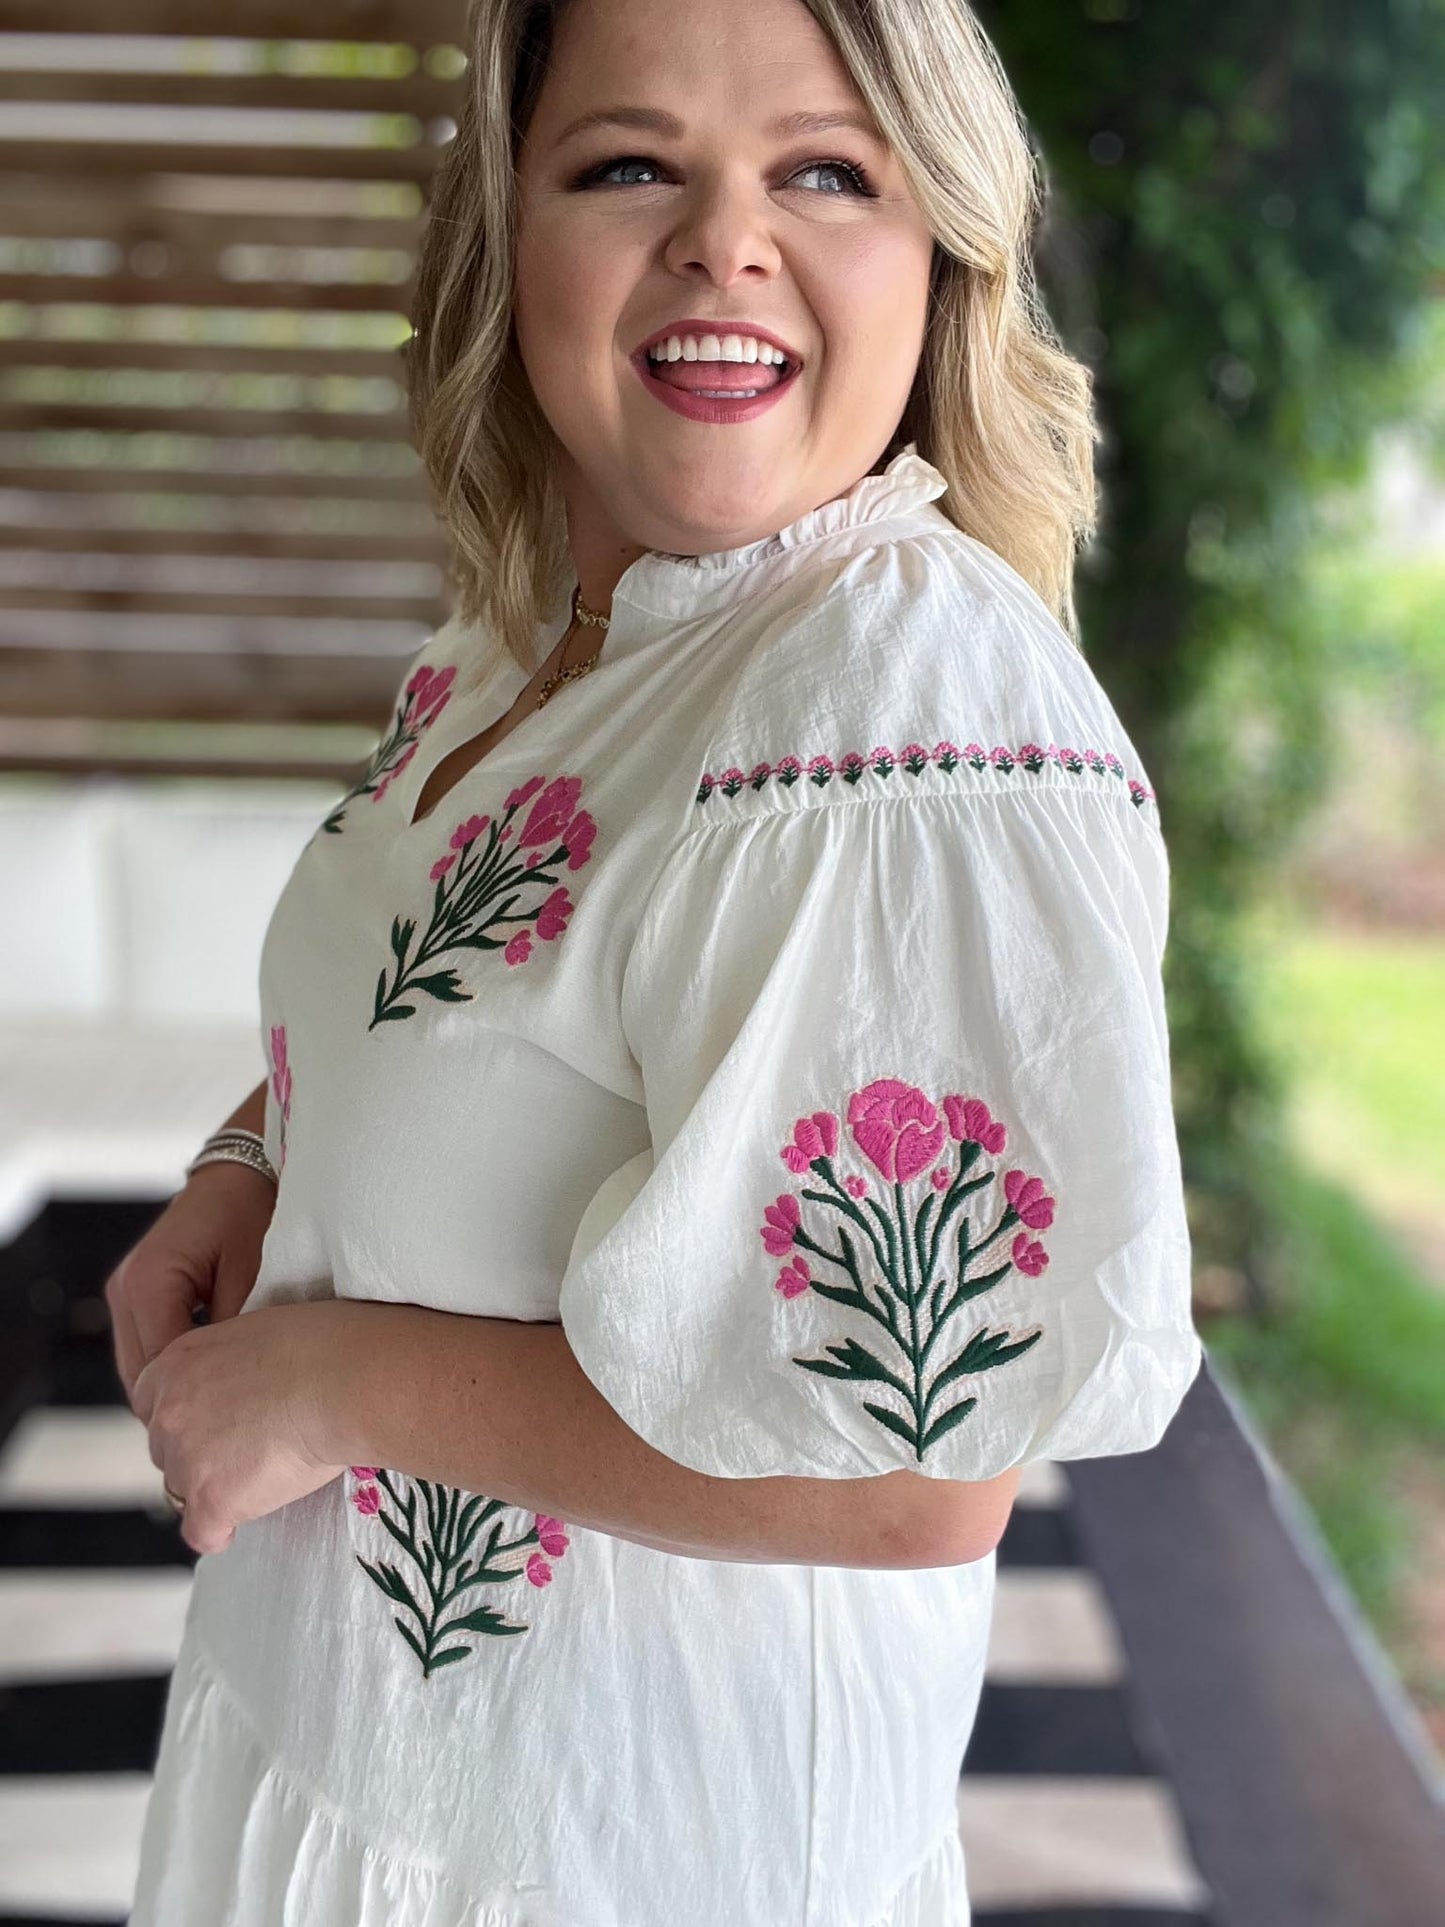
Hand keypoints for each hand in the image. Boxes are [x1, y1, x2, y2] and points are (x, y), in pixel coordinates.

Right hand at [105, 1161, 276, 1405]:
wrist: (241, 1175)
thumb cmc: (252, 1215)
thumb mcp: (252, 1273)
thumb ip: (234, 1330)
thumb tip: (232, 1386)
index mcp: (148, 1283)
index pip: (159, 1368)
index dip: (191, 1401)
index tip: (230, 1425)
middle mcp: (125, 1289)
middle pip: (140, 1376)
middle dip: (177, 1404)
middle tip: (226, 1429)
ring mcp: (124, 1292)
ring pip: (139, 1367)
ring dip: (172, 1388)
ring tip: (221, 1409)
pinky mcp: (135, 1294)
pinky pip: (146, 1346)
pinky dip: (172, 1366)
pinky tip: (212, 1378)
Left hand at [130, 1299, 358, 1556]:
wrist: (342, 1381)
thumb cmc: (320, 1348)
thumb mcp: (254, 1332)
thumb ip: (226, 1364)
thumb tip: (237, 1385)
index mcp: (177, 1363)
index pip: (153, 1404)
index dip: (188, 1417)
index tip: (215, 1424)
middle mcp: (169, 1411)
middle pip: (165, 1449)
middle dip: (198, 1453)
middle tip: (244, 1449)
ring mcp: (186, 1458)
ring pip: (182, 1490)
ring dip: (213, 1487)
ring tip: (261, 1476)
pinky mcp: (210, 1499)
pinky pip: (202, 1532)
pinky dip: (221, 1530)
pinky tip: (245, 1516)